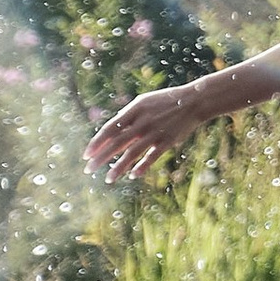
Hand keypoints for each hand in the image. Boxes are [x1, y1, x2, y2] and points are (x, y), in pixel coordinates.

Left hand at [84, 80, 220, 180]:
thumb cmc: (164, 102)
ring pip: (132, 153)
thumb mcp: (143, 102)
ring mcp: (154, 132)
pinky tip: (133, 175)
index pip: (109, 129)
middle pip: (117, 143)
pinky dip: (142, 166)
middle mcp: (142, 122)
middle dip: (101, 158)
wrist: (193, 101)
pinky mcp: (167, 141)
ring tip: (108, 179)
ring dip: (118, 167)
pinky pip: (151, 157)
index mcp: (133, 110)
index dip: (96, 143)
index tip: (86, 155)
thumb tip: (110, 132)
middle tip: (88, 170)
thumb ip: (127, 117)